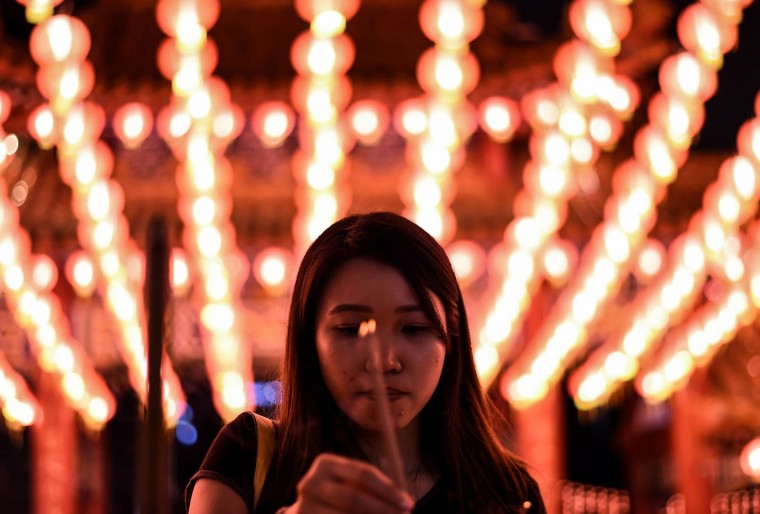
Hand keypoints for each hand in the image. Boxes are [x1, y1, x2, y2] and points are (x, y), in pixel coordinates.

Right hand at [281, 453, 413, 513]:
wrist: (305, 512)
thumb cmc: (337, 495)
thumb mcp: (351, 484)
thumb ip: (372, 487)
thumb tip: (404, 501)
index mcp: (325, 463)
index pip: (363, 473)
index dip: (388, 489)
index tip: (408, 503)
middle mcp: (310, 483)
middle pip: (353, 498)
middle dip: (382, 510)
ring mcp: (304, 506)